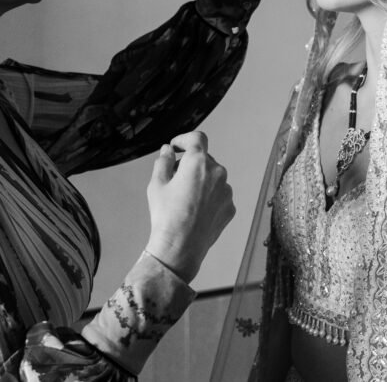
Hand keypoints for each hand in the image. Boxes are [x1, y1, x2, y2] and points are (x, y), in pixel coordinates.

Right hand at [144, 131, 234, 282]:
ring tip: (185, 199)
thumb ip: (163, 161)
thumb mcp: (156, 184)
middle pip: (205, 159)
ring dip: (201, 180)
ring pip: (213, 177)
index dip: (185, 139)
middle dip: (190, 164)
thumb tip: (168, 150)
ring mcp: (227, 191)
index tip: (177, 146)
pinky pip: (220, 195)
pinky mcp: (230, 207)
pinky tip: (196, 211)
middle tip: (174, 178)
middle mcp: (218, 172)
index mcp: (198, 162)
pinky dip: (210, 196)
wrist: (180, 248)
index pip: (197, 138)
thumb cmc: (166, 215)